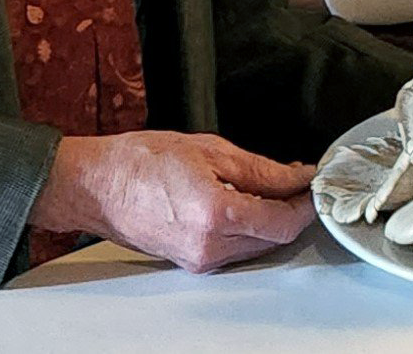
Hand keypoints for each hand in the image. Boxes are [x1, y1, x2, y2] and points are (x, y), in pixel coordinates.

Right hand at [29, 131, 316, 272]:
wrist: (97, 185)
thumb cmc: (142, 160)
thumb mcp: (209, 149)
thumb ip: (260, 168)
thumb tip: (297, 176)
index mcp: (217, 215)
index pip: (283, 222)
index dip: (306, 204)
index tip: (315, 184)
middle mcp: (210, 247)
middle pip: (274, 238)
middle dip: (291, 209)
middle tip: (297, 180)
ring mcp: (200, 260)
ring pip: (257, 246)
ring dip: (270, 219)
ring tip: (268, 186)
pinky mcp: (191, 263)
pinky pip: (235, 250)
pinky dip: (247, 228)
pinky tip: (241, 201)